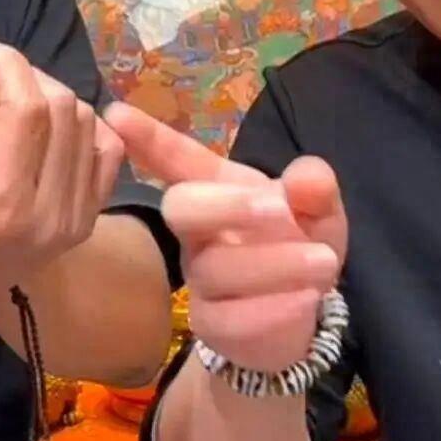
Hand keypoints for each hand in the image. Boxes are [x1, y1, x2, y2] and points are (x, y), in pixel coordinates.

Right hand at [0, 37, 125, 350]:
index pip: (29, 106)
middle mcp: (52, 213)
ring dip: (48, 97)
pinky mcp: (82, 223)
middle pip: (63, 108)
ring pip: (86, 123)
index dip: (5, 63)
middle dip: (24, 76)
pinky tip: (39, 125)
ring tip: (3, 98)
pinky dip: (78, 126)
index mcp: (2, 203)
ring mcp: (75, 221)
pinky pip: (103, 153)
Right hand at [104, 102, 346, 373]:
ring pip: (215, 269)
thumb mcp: (318, 210)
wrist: (305, 316)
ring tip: (325, 261)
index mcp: (218, 190)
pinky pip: (230, 319)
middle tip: (279, 210)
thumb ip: (315, 187)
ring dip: (276, 263)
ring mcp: (201, 281)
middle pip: (180, 209)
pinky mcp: (213, 326)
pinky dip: (273, 309)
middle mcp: (198, 233)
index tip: (115, 114)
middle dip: (226, 205)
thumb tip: (308, 179)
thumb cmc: (299, 245)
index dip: (148, 138)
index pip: (177, 159)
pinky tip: (306, 300)